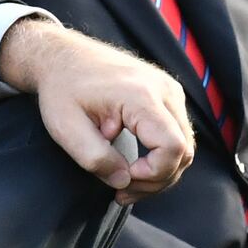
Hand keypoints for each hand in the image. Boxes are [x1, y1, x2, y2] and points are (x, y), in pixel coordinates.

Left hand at [0, 14, 193, 200]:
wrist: (63, 56)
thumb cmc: (62, 88)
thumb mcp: (66, 128)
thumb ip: (95, 159)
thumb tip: (123, 181)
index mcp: (141, 96)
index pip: (172, 147)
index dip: (153, 173)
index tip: (124, 177)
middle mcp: (164, 90)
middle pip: (185, 150)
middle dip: (157, 179)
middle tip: (123, 190)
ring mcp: (169, 90)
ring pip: (185, 145)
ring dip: (161, 170)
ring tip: (128, 180)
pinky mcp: (167, 94)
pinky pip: (177, 133)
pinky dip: (161, 155)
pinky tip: (136, 164)